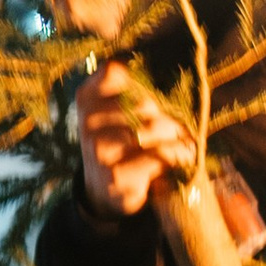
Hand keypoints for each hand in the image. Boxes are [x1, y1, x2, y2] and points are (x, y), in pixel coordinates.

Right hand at [73, 59, 196, 218]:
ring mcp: (101, 150)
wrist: (108, 192)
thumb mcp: (117, 111)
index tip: (147, 106)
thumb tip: (152, 75)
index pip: (116, 73)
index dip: (140, 88)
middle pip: (144, 102)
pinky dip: (179, 155)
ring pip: (156, 126)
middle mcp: (88, 123)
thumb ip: (129, 87)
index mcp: (86, 99)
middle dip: (164, 116)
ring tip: (175, 145)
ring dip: (176, 136)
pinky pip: (163, 153)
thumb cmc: (122, 144)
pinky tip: (178, 161)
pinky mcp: (118, 175)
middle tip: (170, 131)